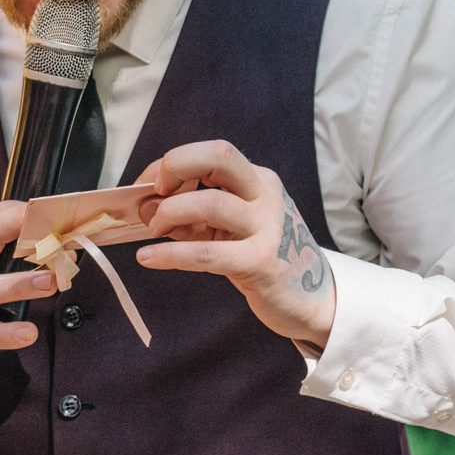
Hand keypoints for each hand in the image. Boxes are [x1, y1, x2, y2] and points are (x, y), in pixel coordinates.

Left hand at [132, 141, 335, 347]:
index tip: (147, 186)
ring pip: (210, 203)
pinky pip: (207, 253)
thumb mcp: (225, 229)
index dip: (171, 164)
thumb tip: (144, 206)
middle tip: (153, 193)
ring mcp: (267, 227)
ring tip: (153, 231)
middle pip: (219, 156)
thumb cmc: (260, 258)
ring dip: (169, 213)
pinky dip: (170, 254)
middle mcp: (265, 195)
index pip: (212, 154)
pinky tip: (147, 257)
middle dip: (175, 165)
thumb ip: (188, 216)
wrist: (310, 299)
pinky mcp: (260, 262)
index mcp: (258, 181)